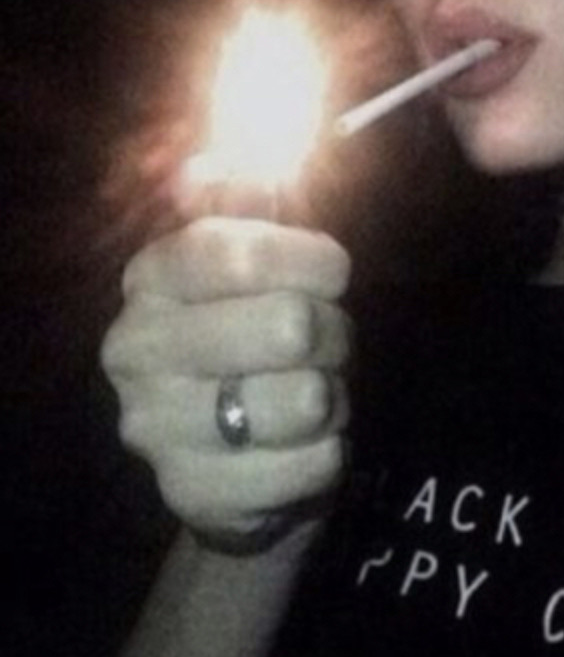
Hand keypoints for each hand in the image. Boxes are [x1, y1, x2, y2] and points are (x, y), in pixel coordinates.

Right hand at [101, 217, 352, 551]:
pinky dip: (331, 451)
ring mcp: (156, 430)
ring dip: (332, 394)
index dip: (304, 258)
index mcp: (150, 280)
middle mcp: (135, 352)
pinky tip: (305, 445)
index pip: (228, 251)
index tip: (336, 273)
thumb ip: (248, 203)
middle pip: (285, 326)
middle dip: (331, 332)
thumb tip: (223, 160)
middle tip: (322, 342)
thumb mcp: (261, 263)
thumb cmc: (261, 339)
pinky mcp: (196, 496)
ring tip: (311, 394)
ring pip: (305, 398)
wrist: (240, 457)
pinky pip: (315, 462)